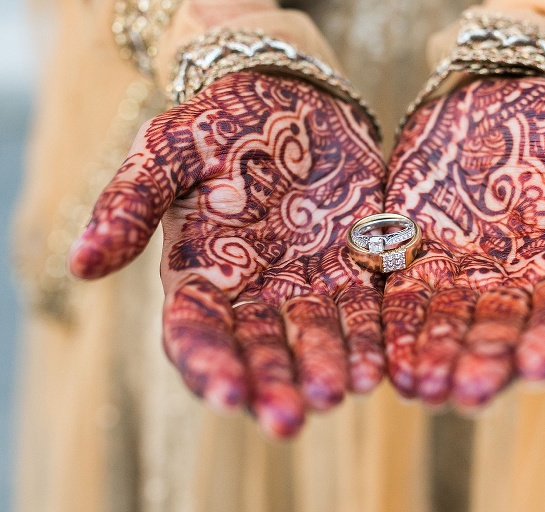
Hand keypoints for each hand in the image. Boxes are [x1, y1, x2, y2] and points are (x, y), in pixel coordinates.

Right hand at [68, 72, 385, 436]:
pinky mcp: (355, 266)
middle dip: (273, 385)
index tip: (226, 394)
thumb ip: (130, 205)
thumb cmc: (218, 121)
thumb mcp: (166, 151)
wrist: (290, 96)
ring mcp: (306, 282)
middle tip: (290, 420)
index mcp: (200, 273)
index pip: (196, 332)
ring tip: (338, 392)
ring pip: (314, 338)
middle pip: (260, 350)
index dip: (208, 364)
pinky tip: (378, 366)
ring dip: (325, 369)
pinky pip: (361, 309)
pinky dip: (368, 338)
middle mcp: (253, 291)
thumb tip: (80, 265)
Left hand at [383, 77, 544, 409]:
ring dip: (435, 358)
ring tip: (421, 389)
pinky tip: (389, 360)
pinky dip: (397, 329)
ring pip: (449, 325)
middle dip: (484, 364)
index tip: (539, 369)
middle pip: (500, 332)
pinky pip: (404, 298)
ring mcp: (462, 274)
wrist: (492, 98)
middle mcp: (513, 283)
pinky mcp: (414, 258)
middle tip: (467, 395)